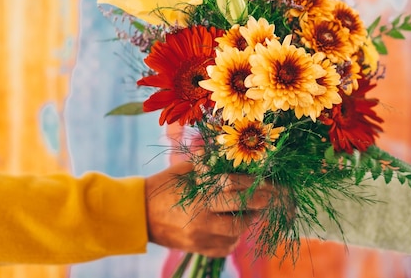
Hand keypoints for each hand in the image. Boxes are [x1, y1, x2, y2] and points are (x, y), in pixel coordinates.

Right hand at [144, 161, 271, 256]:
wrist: (138, 213)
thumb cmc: (164, 185)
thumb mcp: (186, 169)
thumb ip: (212, 167)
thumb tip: (238, 161)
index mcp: (200, 196)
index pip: (236, 190)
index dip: (256, 186)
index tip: (270, 183)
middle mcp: (202, 220)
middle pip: (242, 215)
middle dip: (261, 205)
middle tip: (272, 198)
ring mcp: (200, 237)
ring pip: (237, 234)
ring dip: (245, 221)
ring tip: (248, 209)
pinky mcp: (198, 249)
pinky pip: (226, 247)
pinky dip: (233, 237)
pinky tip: (231, 224)